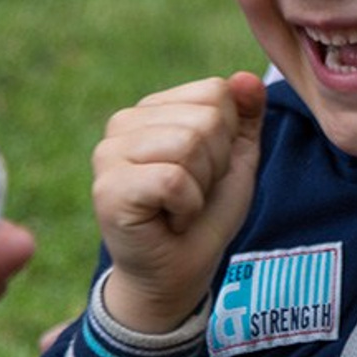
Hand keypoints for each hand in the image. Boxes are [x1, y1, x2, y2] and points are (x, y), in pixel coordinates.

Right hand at [94, 72, 263, 332]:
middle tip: (192, 196)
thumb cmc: (202, 217)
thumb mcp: (235, 160)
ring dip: (201, 188)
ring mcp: (108, 154)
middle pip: (205, 118)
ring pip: (190, 145)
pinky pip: (174, 179)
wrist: (176, 278)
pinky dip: (187, 208)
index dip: (227, 138)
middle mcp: (122, 123)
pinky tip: (168, 221)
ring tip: (179, 207)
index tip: (206, 172)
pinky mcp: (108, 188)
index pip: (214, 91)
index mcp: (151, 109)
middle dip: (216, 165)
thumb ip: (245, 116)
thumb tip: (247, 78)